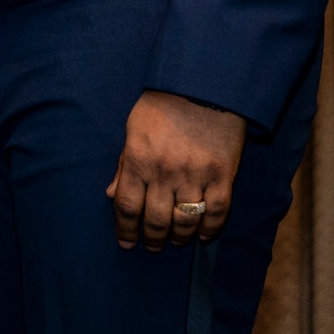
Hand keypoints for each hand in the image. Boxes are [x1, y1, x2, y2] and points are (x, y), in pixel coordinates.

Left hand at [107, 90, 246, 250]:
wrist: (203, 87)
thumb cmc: (161, 107)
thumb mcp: (133, 131)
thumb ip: (123, 164)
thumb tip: (112, 194)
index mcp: (138, 160)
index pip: (126, 206)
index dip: (125, 229)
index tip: (127, 242)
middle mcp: (164, 173)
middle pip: (155, 219)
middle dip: (152, 238)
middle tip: (152, 245)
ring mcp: (195, 176)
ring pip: (185, 221)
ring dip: (179, 237)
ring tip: (176, 241)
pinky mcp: (222, 176)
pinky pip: (216, 212)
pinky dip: (210, 229)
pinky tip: (204, 235)